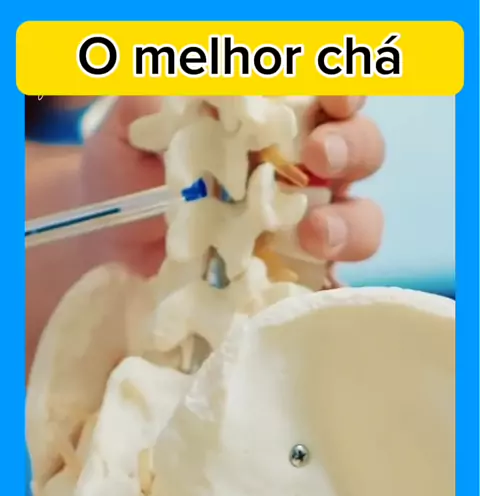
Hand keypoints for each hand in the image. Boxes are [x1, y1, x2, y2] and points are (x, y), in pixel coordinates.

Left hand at [81, 96, 384, 276]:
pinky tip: (315, 294)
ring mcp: (304, 231)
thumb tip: (171, 85)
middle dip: (350, 148)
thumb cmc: (127, 179)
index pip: (331, 96)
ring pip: (361, 221)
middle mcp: (303, 173)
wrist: (111, 253)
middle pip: (362, 151)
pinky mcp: (293, 283)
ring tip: (313, 234)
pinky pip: (329, 289)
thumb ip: (148, 103)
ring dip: (348, 224)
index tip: (333, 94)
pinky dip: (332, 291)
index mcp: (276, 122)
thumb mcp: (128, 134)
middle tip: (318, 157)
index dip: (345, 91)